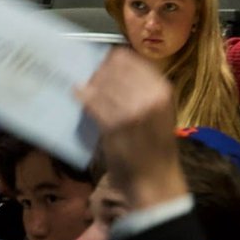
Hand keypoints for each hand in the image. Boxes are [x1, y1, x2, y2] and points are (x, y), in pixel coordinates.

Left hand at [77, 48, 182, 210]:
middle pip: (112, 68)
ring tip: (83, 91)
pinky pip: (91, 102)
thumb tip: (111, 64)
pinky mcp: (114, 125)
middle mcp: (150, 95)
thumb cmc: (155, 147)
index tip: (101, 70)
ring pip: (100, 84)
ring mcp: (132, 109)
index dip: (110, 62)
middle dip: (97, 74)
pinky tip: (77, 97)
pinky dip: (82, 98)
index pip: (127, 59)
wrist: (155, 181)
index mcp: (162, 88)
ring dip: (89, 86)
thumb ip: (141, 88)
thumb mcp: (159, 110)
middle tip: (89, 82)